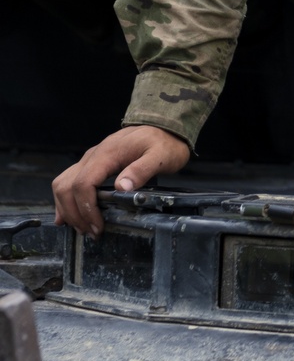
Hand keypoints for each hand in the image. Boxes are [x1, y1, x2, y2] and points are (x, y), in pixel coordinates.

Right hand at [52, 126, 190, 235]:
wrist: (163, 128)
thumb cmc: (163, 143)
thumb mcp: (161, 156)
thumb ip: (142, 170)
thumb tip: (121, 187)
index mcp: (108, 153)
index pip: (83, 183)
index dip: (86, 208)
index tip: (98, 226)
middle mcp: (93, 156)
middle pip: (67, 186)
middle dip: (75, 213)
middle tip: (91, 232)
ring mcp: (90, 160)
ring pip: (62, 184)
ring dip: (67, 208)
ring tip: (82, 227)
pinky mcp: (91, 165)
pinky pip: (68, 181)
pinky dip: (65, 200)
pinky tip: (67, 216)